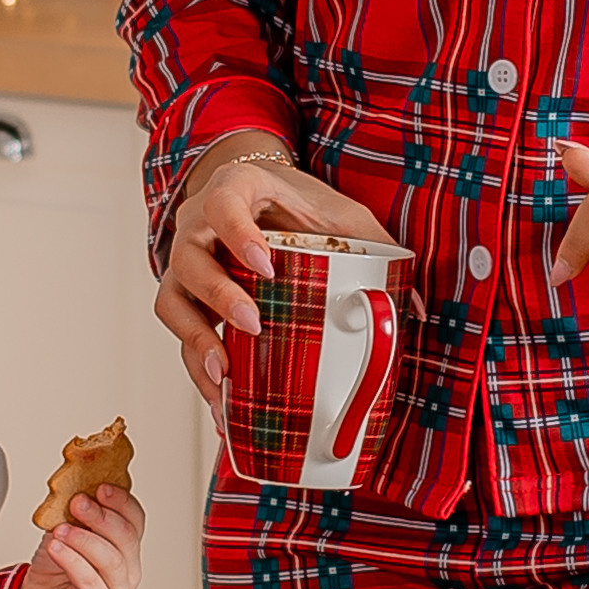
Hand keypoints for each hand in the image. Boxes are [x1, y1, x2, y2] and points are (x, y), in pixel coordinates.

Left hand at [7, 485, 145, 588]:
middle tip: (78, 502)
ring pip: (111, 559)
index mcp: (125, 546)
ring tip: (61, 529)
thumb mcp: (67, 527)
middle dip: (101, 516)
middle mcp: (128, 568)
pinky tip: (56, 548)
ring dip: (84, 539)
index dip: (121, 501)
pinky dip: (71, 560)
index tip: (101, 487)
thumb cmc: (55, 564)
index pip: (135, 519)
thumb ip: (76, 511)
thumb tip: (77, 486)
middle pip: (127, 537)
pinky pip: (89, 580)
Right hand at [156, 135, 394, 406]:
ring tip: (224, 374)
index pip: (223, 204)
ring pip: (173, 302)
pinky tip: (221, 398)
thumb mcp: (343, 214)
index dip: (238, 233)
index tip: (265, 265)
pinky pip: (182, 334)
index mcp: (236, 190)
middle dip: (218, 296)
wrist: (264, 196)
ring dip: (196, 340)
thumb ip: (378, 249)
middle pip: (190, 259)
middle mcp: (199, 225)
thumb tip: (414, 308)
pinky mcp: (188, 298)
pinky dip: (198, 367)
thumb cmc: (301, 204)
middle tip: (253, 323)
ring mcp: (187, 263)